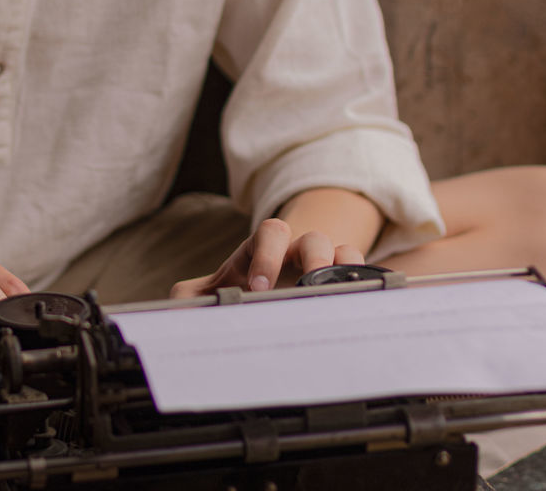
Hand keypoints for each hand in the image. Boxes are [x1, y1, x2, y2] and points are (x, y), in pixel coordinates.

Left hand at [169, 217, 365, 297]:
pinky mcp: (340, 286)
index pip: (268, 234)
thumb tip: (176, 311)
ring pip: (342, 253)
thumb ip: (188, 298)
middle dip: (313, 258)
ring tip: (342, 294)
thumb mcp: (208, 293)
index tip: (258, 287)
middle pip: (312, 238)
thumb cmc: (236, 290)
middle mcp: (295, 252)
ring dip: (345, 269)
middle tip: (309, 287)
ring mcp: (321, 266)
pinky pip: (362, 275)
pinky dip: (368, 283)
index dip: (266, 256)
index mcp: (261, 248)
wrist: (263, 296)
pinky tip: (369, 302)